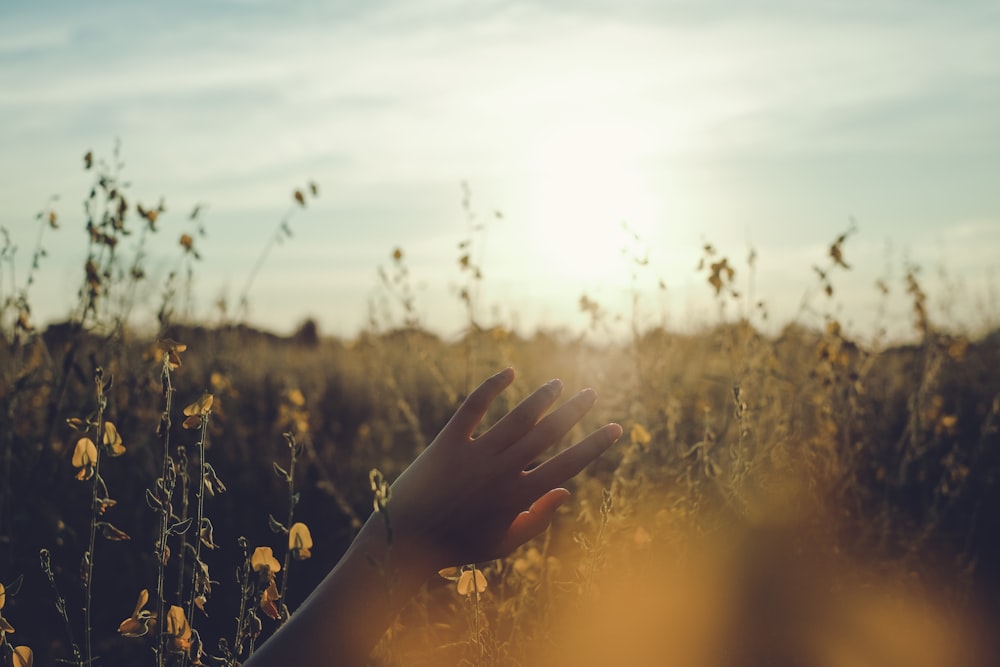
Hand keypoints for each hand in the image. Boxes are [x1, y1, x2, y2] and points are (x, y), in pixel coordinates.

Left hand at [385, 367, 621, 570]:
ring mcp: (473, 454)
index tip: (615, 427)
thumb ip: (537, 520)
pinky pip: (473, 407)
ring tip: (558, 384)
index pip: (567, 466)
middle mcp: (500, 472)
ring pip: (516, 418)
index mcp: (517, 498)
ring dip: (541, 397)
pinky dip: (492, 387)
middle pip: (547, 434)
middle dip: (574, 412)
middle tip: (591, 394)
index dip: (595, 445)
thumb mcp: (503, 543)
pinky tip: (509, 372)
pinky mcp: (447, 442)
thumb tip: (565, 490)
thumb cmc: (457, 545)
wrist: (404, 539)